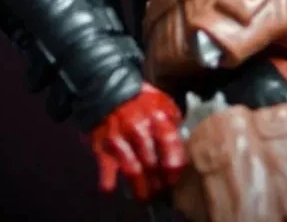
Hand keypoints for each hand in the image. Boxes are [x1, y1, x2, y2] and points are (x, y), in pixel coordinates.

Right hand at [89, 82, 185, 201]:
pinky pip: (106, 169)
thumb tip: (183, 143)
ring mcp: (119, 139)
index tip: (174, 178)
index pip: (170, 146)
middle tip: (161, 189)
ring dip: (141, 188)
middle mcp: (139, 129)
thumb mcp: (164, 103)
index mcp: (157, 117)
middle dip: (158, 182)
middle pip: (152, 164)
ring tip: (145, 194)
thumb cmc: (142, 100)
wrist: (111, 90)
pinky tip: (114, 186)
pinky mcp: (103, 146)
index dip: (174, 168)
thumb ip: (174, 122)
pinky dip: (109, 181)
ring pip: (133, 171)